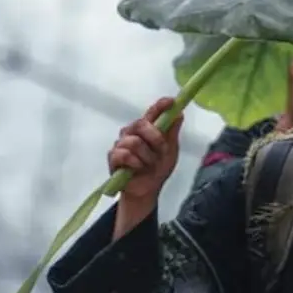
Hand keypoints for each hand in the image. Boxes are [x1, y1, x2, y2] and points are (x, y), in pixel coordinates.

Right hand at [108, 97, 184, 230]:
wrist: (147, 190)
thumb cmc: (157, 168)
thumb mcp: (170, 151)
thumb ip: (172, 133)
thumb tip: (179, 114)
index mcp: (147, 129)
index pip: (152, 112)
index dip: (160, 105)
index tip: (171, 102)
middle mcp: (132, 132)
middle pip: (141, 124)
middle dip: (155, 138)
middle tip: (162, 151)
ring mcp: (121, 144)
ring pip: (135, 142)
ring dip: (147, 157)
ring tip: (149, 165)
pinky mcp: (113, 157)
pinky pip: (124, 155)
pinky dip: (135, 164)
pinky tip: (137, 169)